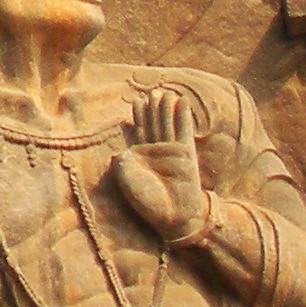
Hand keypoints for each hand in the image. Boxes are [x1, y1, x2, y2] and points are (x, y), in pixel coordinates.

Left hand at [110, 86, 207, 246]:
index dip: (139, 117)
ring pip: (167, 125)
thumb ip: (122, 163)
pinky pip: (183, 131)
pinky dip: (182, 117)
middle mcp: (155, 153)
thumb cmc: (146, 201)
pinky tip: (182, 103)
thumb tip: (120, 153)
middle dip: (153, 109)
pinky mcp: (186, 155)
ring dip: (166, 109)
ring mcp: (171, 153)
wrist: (171, 215)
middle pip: (153, 125)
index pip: (139, 132)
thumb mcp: (126, 180)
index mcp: (139, 158)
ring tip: (166, 92)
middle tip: (153, 91)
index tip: (137, 101)